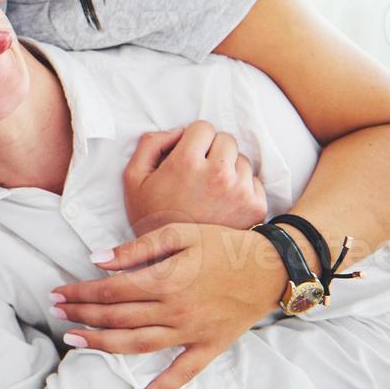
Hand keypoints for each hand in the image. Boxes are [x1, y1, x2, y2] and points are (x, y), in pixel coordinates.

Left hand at [50, 222, 284, 388]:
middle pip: (117, 317)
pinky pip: (183, 374)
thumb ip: (138, 248)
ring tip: (73, 341)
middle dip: (81, 315)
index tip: (57, 292)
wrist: (272, 267)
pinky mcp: (209, 348)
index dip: (80, 292)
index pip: (110, 290)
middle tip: (56, 313)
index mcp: (166, 280)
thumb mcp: (180, 234)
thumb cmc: (222, 245)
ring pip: (138, 344)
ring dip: (102, 344)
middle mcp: (176, 311)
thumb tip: (98, 259)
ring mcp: (192, 333)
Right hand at [123, 121, 267, 235]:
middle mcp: (217, 174)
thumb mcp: (133, 178)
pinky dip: (241, 187)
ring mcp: (240, 191)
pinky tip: (223, 202)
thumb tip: (177, 131)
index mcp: (186, 162)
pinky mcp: (255, 207)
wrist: (174, 261)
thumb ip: (150, 144)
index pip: (204, 127)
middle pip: (227, 139)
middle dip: (212, 150)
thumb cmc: (151, 217)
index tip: (187, 154)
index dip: (193, 138)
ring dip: (228, 168)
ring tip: (210, 189)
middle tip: (199, 171)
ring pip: (242, 160)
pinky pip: (254, 181)